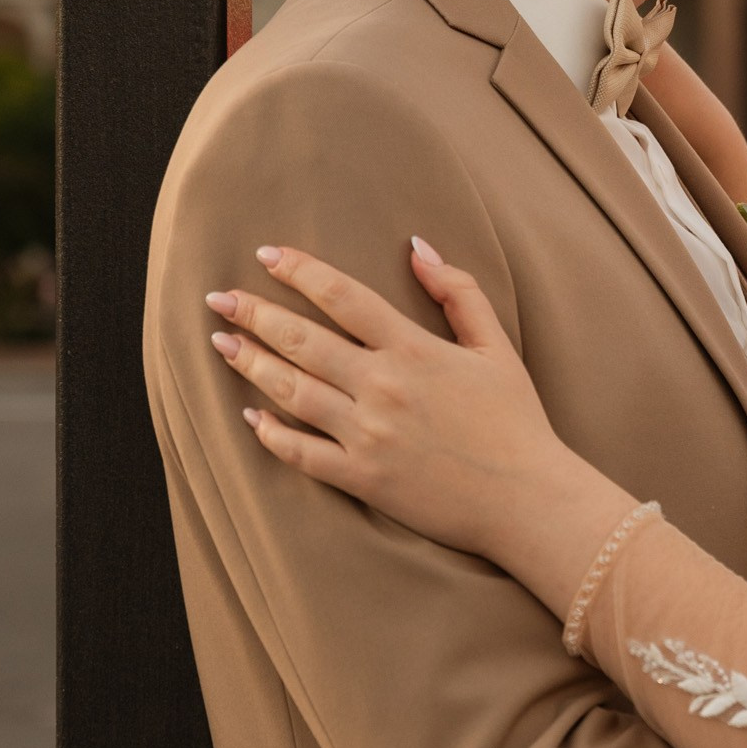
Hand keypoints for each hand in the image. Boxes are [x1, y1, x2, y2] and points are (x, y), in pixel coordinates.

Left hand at [207, 241, 630, 614]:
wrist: (528, 500)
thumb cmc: (516, 422)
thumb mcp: (497, 346)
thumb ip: (459, 292)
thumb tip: (417, 247)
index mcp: (415, 349)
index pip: (342, 296)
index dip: (300, 271)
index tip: (267, 254)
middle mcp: (383, 387)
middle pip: (303, 340)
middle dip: (255, 314)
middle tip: (218, 299)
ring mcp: (368, 435)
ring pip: (292, 392)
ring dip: (252, 364)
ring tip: (222, 344)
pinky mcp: (362, 478)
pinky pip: (301, 453)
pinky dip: (271, 434)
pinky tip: (249, 417)